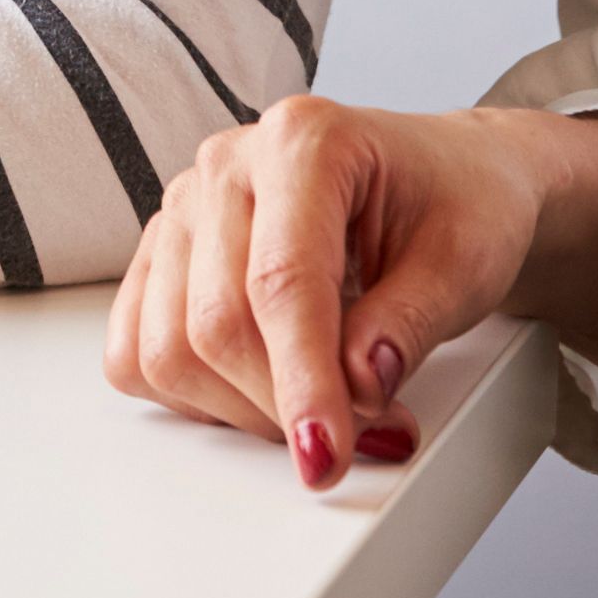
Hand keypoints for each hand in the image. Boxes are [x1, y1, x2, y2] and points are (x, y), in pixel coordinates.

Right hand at [103, 99, 597, 489]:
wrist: (445, 179)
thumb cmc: (456, 203)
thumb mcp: (462, 261)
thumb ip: (407, 322)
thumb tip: (355, 385)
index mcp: (304, 140)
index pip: (281, 282)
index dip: (302, 382)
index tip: (327, 457)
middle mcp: (227, 164)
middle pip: (215, 322)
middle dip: (284, 405)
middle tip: (365, 431)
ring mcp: (185, 208)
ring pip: (167, 347)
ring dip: (241, 409)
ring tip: (320, 407)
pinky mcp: (164, 254)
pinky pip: (135, 351)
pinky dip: (192, 396)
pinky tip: (258, 391)